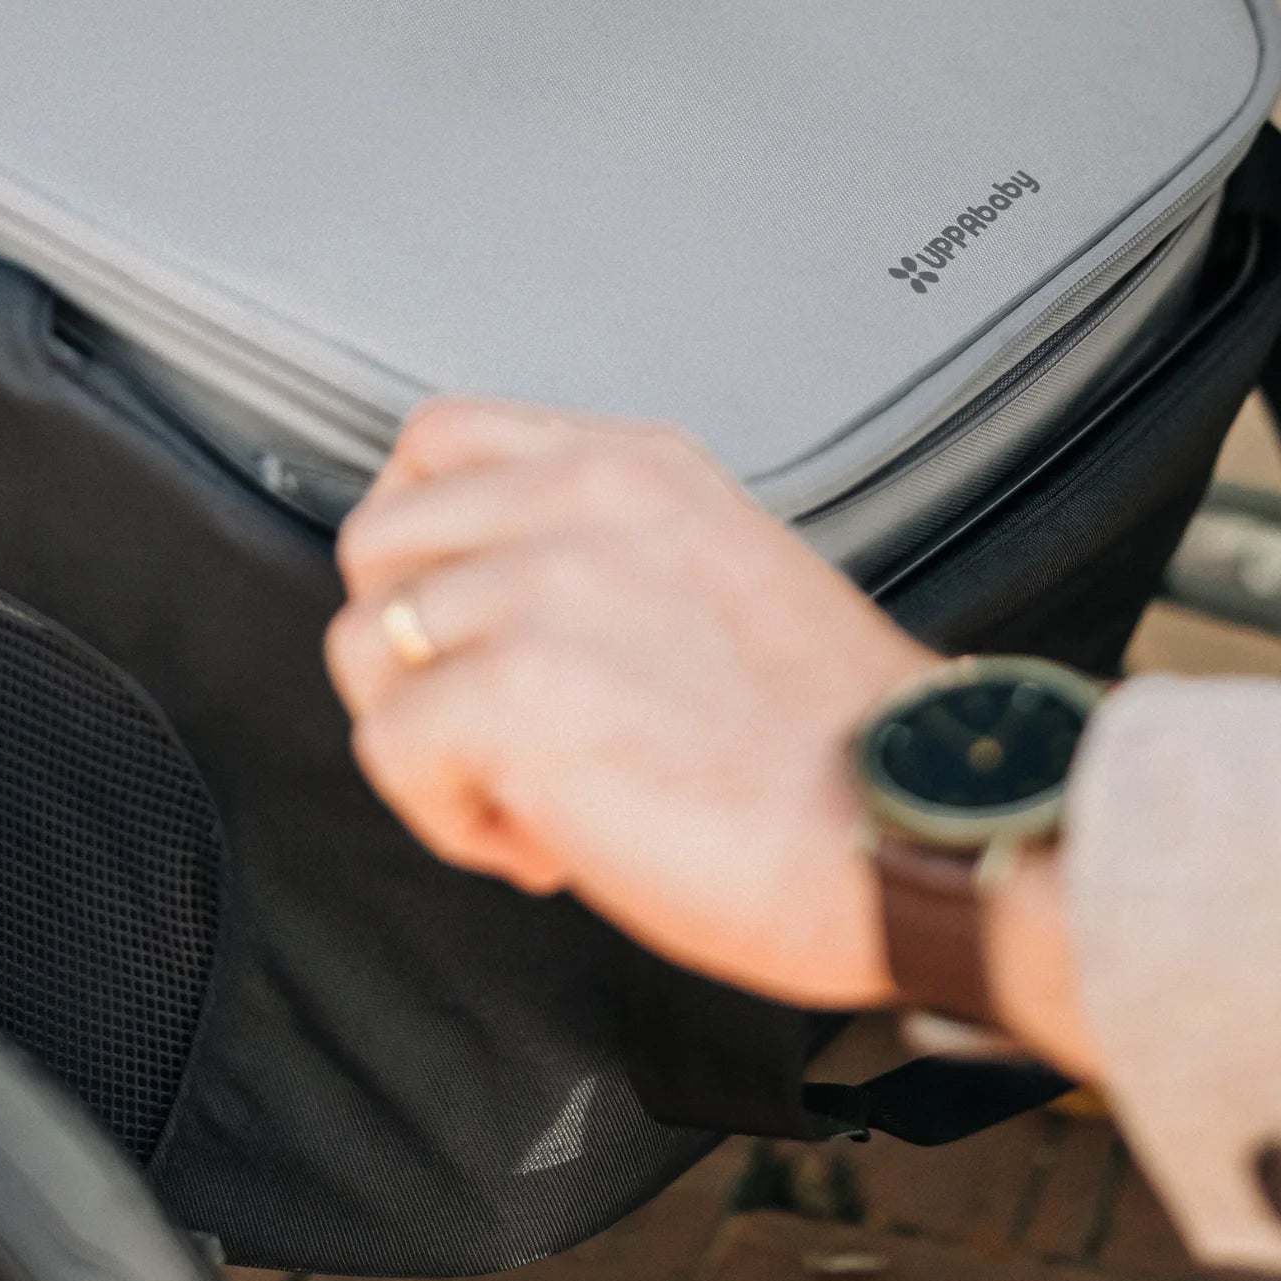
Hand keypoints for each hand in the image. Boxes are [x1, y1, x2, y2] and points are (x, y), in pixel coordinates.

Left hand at [325, 398, 930, 1006]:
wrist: (910, 831)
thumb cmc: (834, 742)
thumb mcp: (716, 572)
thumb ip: (600, 554)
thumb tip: (481, 604)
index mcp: (633, 465)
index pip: (437, 439)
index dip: (414, 533)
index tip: (444, 608)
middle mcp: (581, 502)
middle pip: (377, 541)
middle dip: (409, 649)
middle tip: (486, 725)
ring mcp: (544, 586)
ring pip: (370, 648)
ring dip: (428, 740)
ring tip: (524, 792)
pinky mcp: (517, 690)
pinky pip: (390, 747)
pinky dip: (448, 816)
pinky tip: (542, 841)